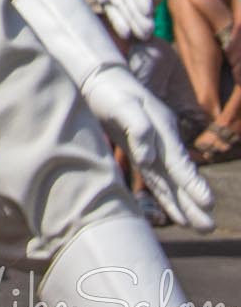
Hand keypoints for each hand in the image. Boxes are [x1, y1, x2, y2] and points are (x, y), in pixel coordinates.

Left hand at [80, 65, 214, 230]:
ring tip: (200, 226)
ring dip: (183, 203)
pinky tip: (176, 210)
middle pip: (179, 176)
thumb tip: (149, 158)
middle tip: (207, 227)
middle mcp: (162, 141)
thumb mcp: (124, 106)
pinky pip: (155, 177)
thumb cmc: (113, 91)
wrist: (99, 79)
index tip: (207, 203)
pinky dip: (166, 194)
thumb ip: (139, 130)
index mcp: (163, 129)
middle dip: (193, 202)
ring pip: (170, 180)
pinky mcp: (138, 152)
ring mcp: (152, 147)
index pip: (179, 162)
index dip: (191, 183)